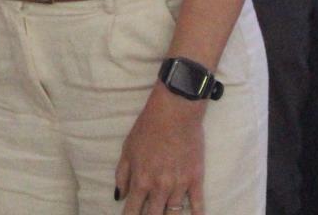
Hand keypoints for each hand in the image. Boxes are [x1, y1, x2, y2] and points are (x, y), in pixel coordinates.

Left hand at [116, 86, 206, 214]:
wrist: (175, 113)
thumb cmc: (147, 128)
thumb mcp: (127, 149)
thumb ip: (122, 175)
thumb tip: (120, 196)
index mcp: (141, 180)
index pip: (133, 209)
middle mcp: (160, 187)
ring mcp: (179, 185)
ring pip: (173, 213)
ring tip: (164, 214)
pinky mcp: (196, 179)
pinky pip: (197, 204)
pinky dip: (195, 214)